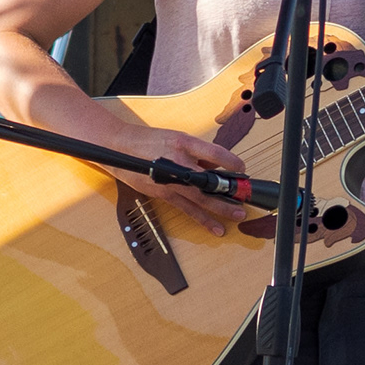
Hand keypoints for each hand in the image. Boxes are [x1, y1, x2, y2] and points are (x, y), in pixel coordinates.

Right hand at [113, 124, 263, 228]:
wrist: (119, 147)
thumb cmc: (149, 141)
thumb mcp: (176, 138)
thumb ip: (197, 153)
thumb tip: (217, 167)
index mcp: (184, 143)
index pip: (215, 153)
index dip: (231, 162)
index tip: (242, 168)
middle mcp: (178, 161)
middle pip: (210, 180)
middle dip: (230, 192)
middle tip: (244, 199)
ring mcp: (171, 180)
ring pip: (201, 198)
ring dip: (220, 209)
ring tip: (236, 216)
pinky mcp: (164, 193)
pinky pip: (187, 208)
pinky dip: (202, 218)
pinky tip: (214, 227)